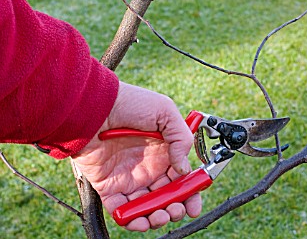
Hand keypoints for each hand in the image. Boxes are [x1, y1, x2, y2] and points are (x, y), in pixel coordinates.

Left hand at [72, 82, 201, 230]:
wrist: (94, 107)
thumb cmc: (129, 103)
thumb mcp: (165, 112)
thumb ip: (182, 139)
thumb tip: (184, 169)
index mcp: (164, 152)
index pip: (181, 178)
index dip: (189, 193)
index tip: (193, 204)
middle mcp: (148, 167)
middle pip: (166, 196)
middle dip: (175, 208)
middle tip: (176, 210)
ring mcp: (129, 178)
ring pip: (146, 207)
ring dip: (156, 217)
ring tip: (159, 217)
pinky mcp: (109, 186)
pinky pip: (121, 209)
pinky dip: (131, 220)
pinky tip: (140, 220)